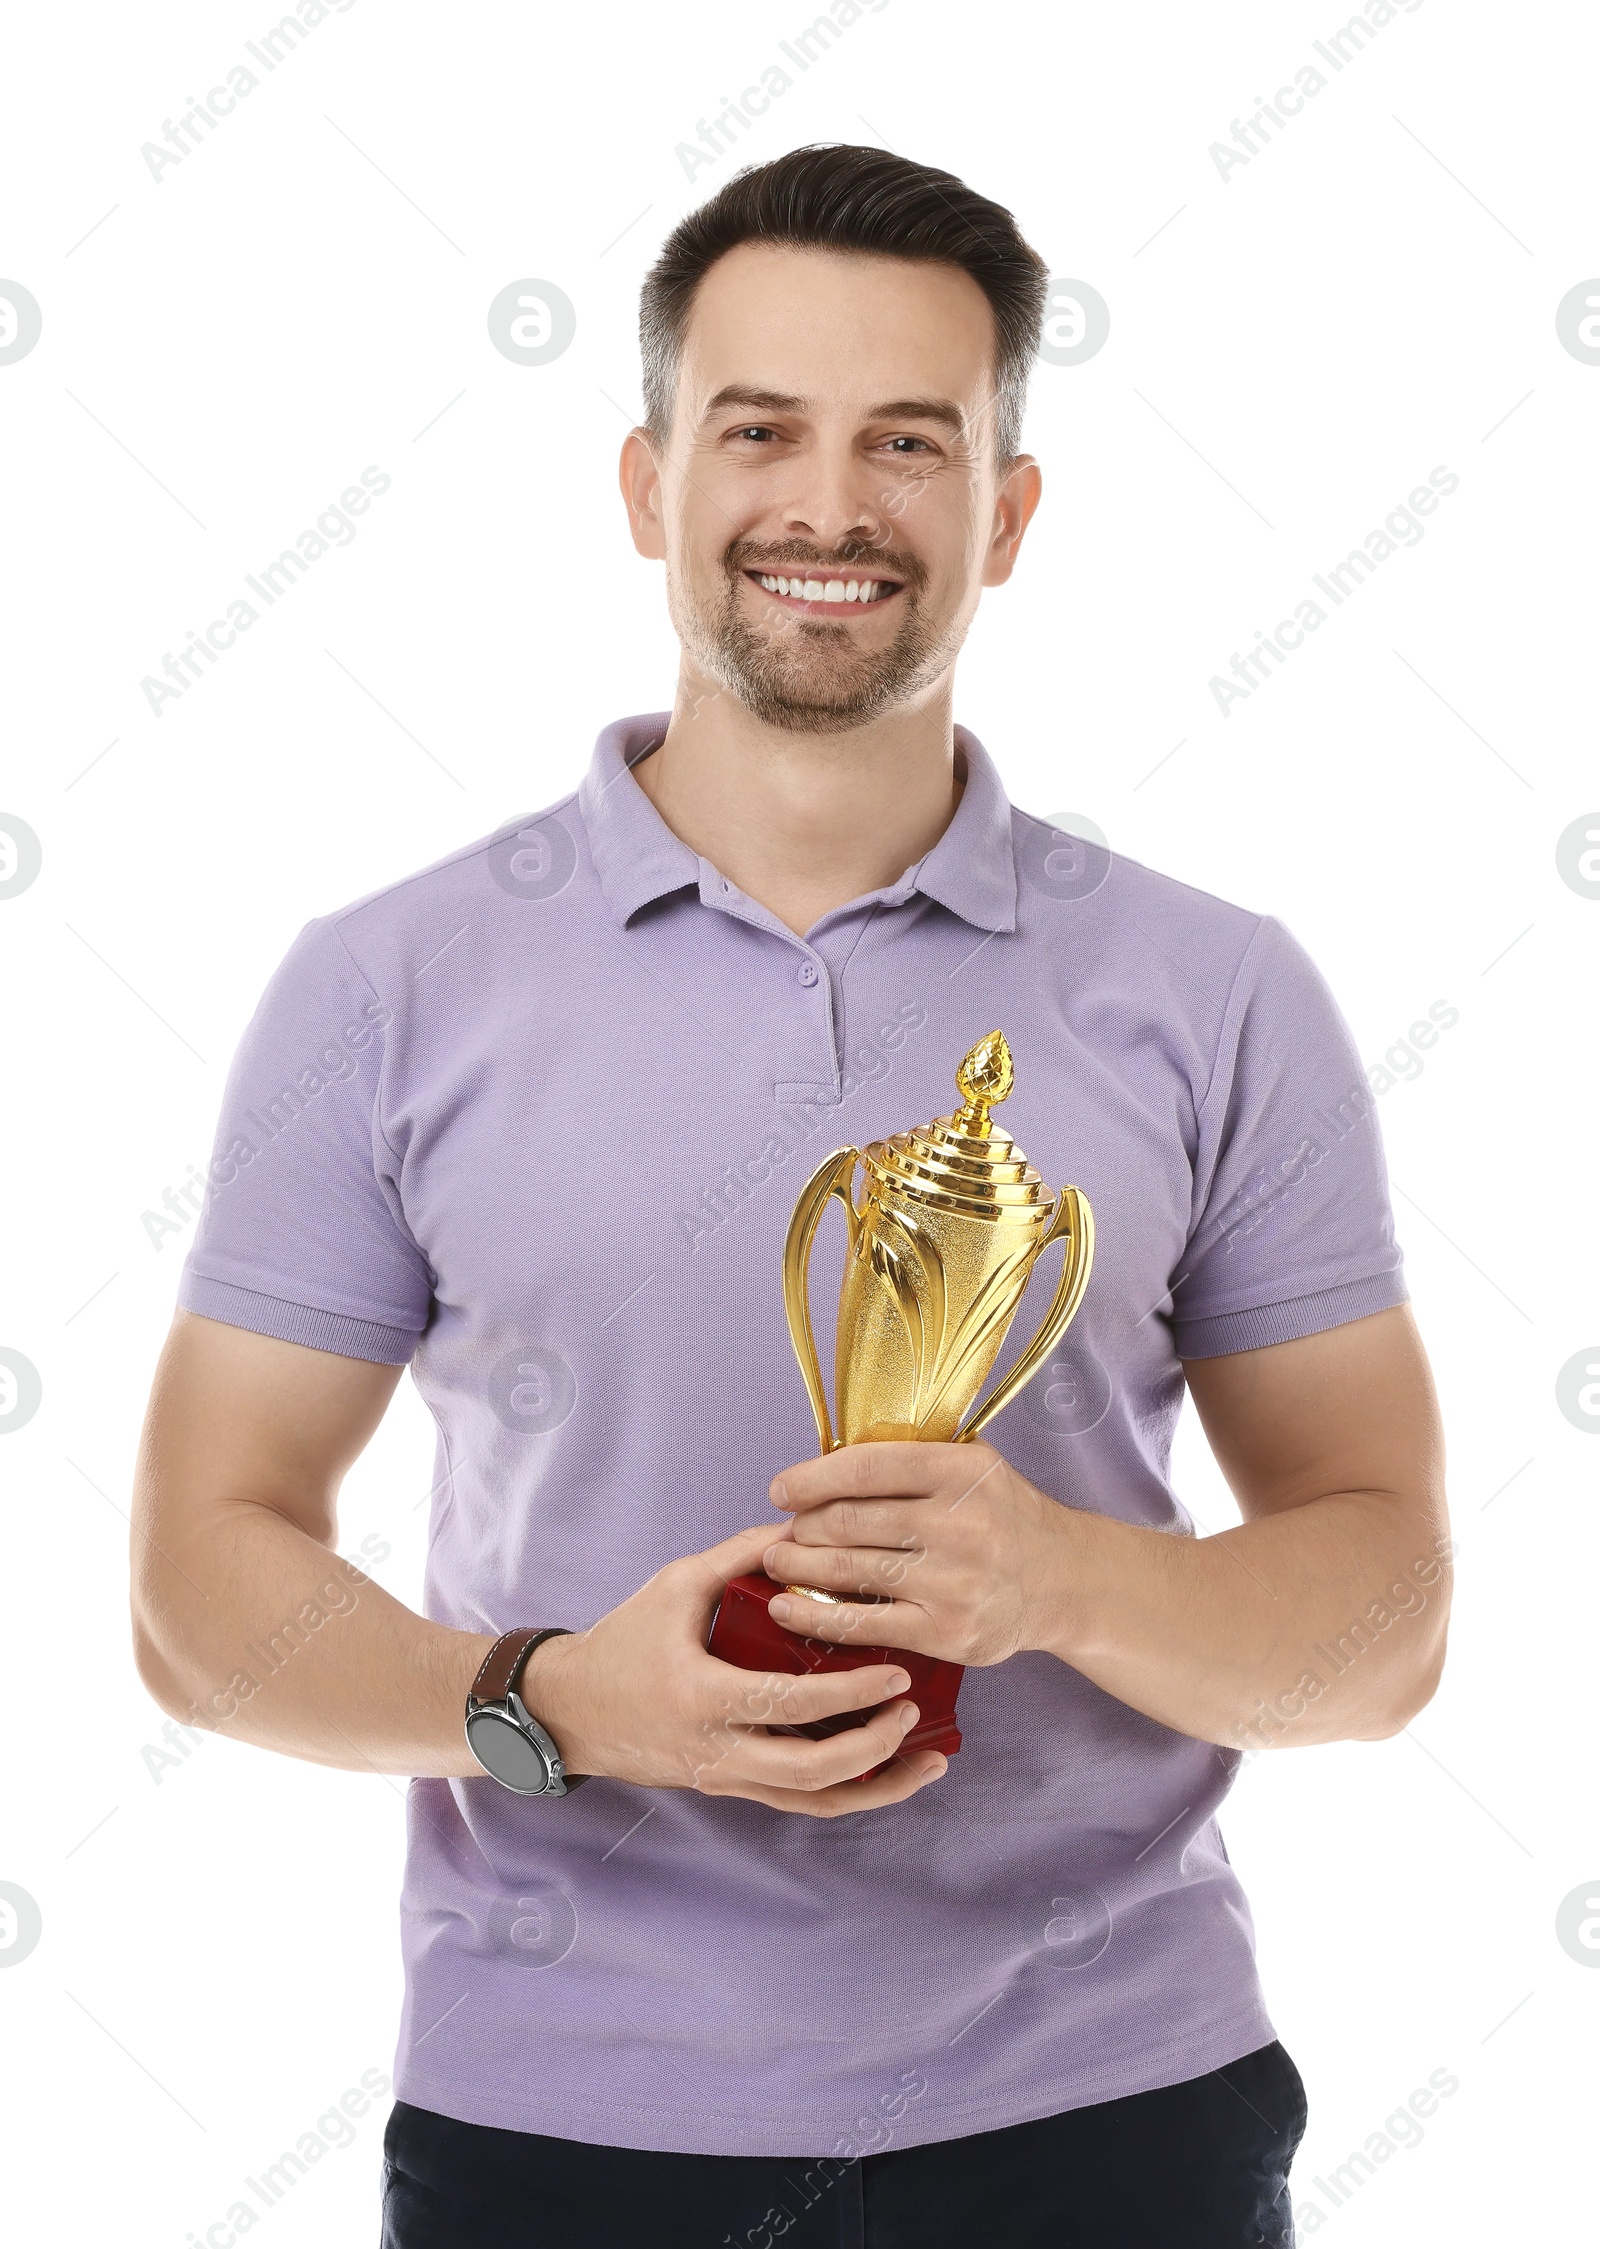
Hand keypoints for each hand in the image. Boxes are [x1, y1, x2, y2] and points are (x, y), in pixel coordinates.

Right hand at [517, 1525, 947, 1816]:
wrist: (572, 1710)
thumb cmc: (624, 1640)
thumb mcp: (675, 1584)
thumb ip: (739, 1555)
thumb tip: (801, 1525)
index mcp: (702, 1697)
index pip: (789, 1706)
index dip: (850, 1694)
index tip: (896, 1672)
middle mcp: (717, 1751)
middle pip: (811, 1773)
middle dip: (874, 1749)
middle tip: (913, 1713)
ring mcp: (726, 1779)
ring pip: (812, 1802)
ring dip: (875, 1789)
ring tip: (927, 1766)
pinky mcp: (732, 1788)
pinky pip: (798, 1802)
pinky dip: (848, 1793)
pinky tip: (887, 1774)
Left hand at [760, 1440, 1069, 1667]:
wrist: (1063, 1580)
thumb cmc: (1001, 1516)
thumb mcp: (971, 1465)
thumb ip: (909, 1461)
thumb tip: (822, 1465)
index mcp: (962, 1470)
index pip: (868, 1467)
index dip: (812, 1478)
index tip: (780, 1490)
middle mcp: (960, 1525)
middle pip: (851, 1521)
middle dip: (804, 1527)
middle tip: (783, 1531)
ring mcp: (954, 1583)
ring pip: (851, 1571)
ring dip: (800, 1566)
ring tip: (776, 1561)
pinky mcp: (946, 1632)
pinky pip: (864, 1624)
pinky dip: (817, 1616)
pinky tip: (787, 1607)